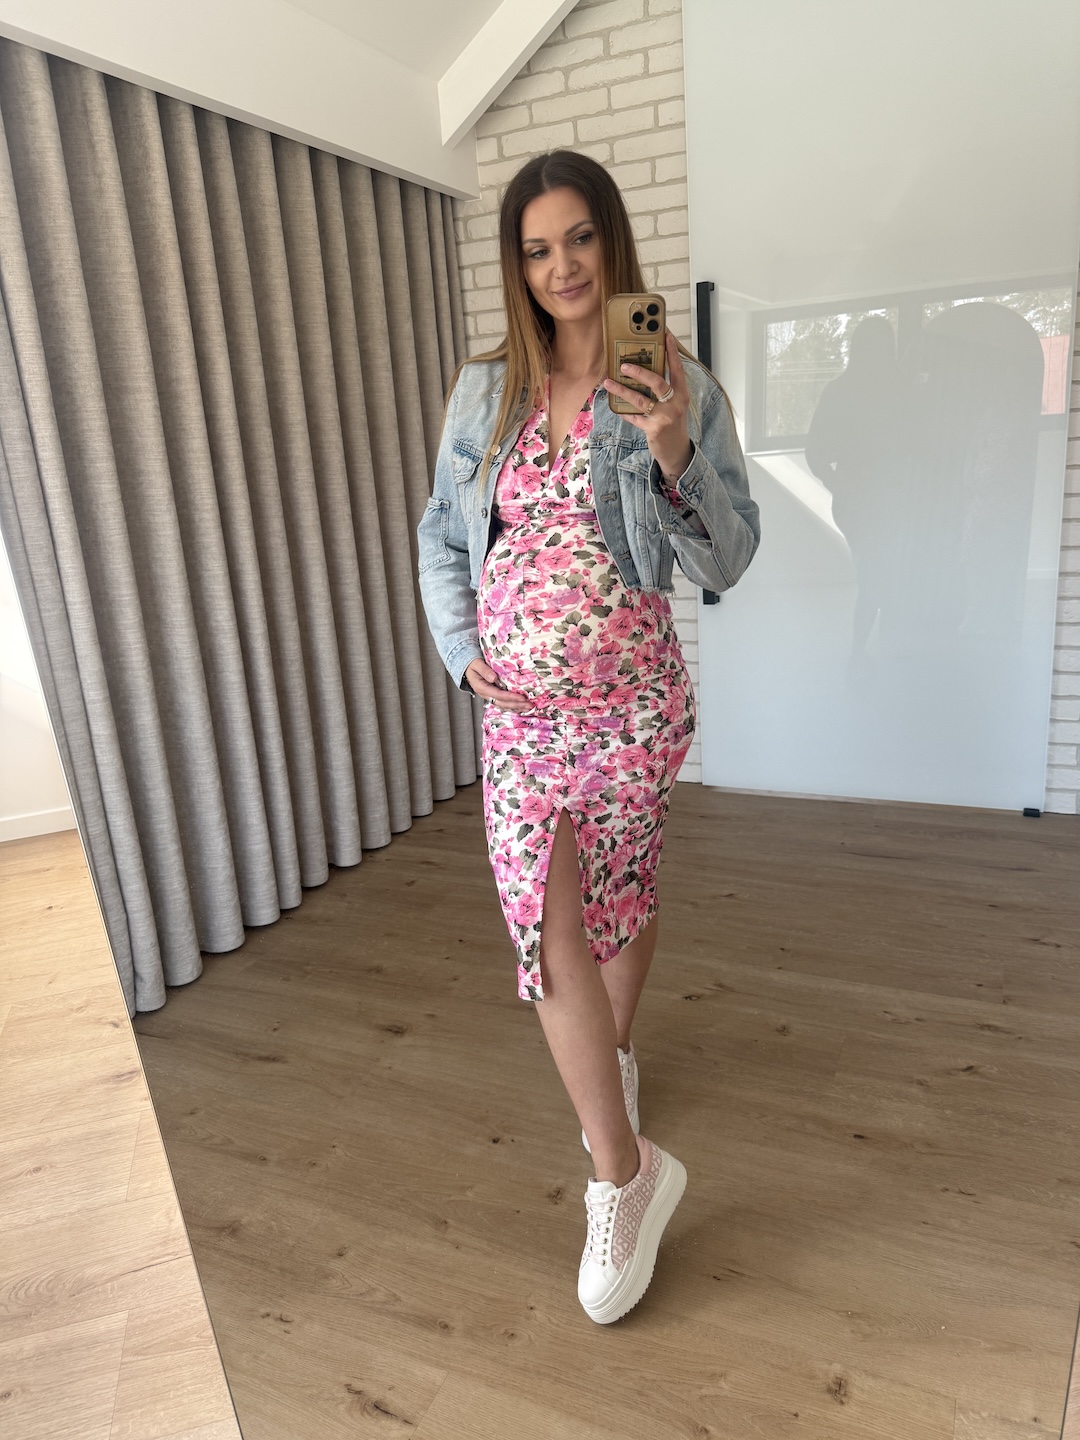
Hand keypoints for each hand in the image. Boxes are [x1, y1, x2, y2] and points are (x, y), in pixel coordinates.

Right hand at [465, 659, 532, 712]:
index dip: (511, 697)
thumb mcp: (476, 664)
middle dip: (517, 705)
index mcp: (481, 688)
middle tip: (530, 705)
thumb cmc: (472, 663)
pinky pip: (504, 702)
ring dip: (517, 706)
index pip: (498, 695)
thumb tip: (494, 678)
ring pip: (504, 704)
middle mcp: (486, 694)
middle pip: (503, 703)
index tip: (522, 697)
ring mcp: (489, 695)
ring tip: (529, 706)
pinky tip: (521, 705)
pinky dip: (513, 704)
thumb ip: (484, 670)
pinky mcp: (493, 694)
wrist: (467, 666)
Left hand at [603, 329, 692, 481]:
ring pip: (641, 400)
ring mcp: (665, 417)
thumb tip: (645, 369)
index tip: (665, 334)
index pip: (677, 368)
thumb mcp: (675, 404)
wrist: (676, 451)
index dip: (671, 350)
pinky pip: (634, 417)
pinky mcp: (653, 429)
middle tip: (623, 364)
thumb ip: (665, 389)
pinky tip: (614, 406)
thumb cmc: (673, 423)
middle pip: (657, 382)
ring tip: (608, 382)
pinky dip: (623, 411)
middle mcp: (676, 403)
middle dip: (639, 372)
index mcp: (682, 393)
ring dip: (622, 390)